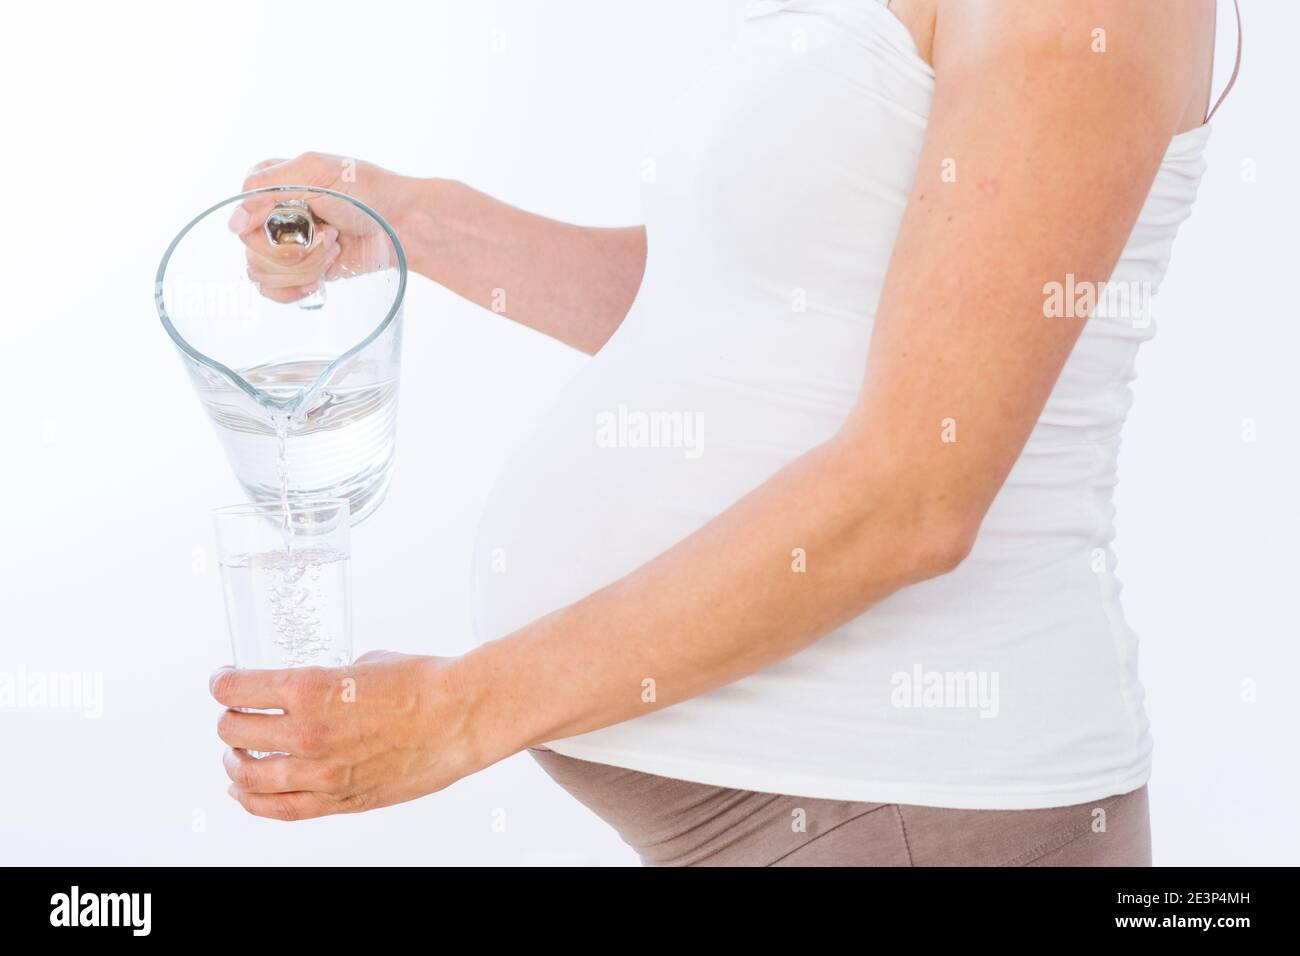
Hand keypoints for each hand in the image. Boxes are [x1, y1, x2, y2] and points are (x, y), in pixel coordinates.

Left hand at [211, 650, 485, 820]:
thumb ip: (329, 679)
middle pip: (233, 730)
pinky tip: (244, 792)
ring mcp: (320, 772)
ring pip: (247, 775)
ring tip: (236, 753)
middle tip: (234, 713)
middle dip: (229, 718)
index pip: (235, 689)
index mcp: (309, 688)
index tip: (222, 680)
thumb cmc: (426, 684)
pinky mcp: (339, 800)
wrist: (462, 717)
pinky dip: (252, 801)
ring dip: (234, 761)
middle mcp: (306, 732)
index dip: (221, 682)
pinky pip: (278, 809)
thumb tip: (317, 687)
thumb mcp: (365, 663)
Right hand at [228, 152, 417, 303]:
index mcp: (267, 185)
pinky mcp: (297, 272)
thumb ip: (269, 188)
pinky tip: (316, 281)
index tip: (308, 220)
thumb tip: (234, 224)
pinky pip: (270, 291)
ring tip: (332, 250)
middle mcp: (269, 216)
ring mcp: (282, 246)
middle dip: (296, 249)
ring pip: (261, 272)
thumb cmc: (365, 191)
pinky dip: (293, 290)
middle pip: (251, 248)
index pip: (242, 214)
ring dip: (305, 266)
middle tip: (329, 235)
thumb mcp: (317, 172)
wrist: (400, 225)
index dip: (273, 226)